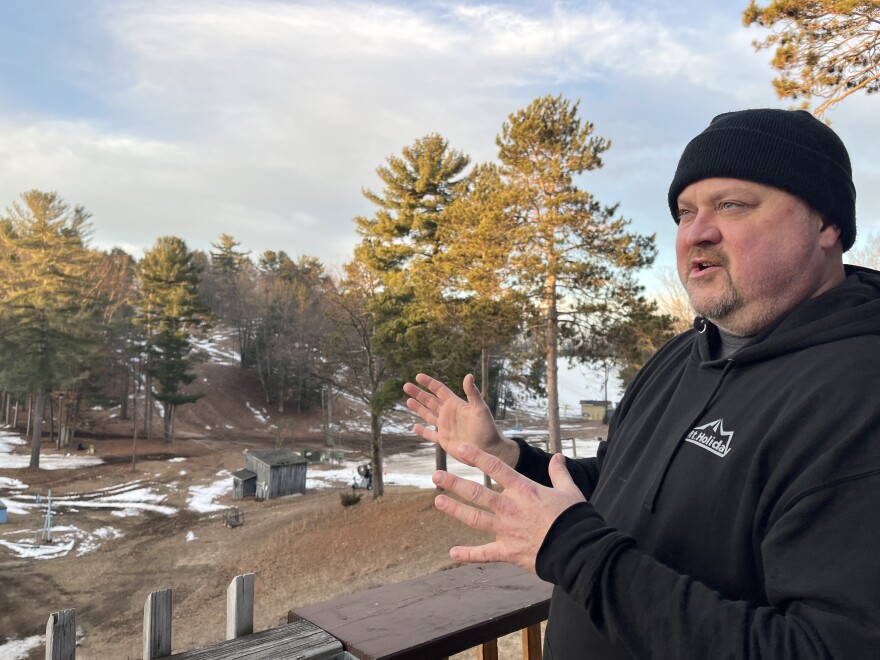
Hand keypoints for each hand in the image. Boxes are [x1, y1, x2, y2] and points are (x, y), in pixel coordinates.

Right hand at [403, 373, 518, 466]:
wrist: (488, 449)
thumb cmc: (487, 428)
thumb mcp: (480, 408)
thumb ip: (472, 393)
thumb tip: (468, 375)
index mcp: (455, 404)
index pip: (439, 390)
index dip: (429, 383)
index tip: (418, 376)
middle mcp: (448, 414)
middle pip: (430, 400)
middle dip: (418, 393)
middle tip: (406, 386)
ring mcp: (445, 427)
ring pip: (428, 415)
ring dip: (418, 408)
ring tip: (407, 401)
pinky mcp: (444, 440)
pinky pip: (430, 435)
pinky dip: (422, 431)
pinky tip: (415, 426)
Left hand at [432, 443, 585, 573]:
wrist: (577, 550)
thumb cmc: (575, 519)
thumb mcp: (570, 491)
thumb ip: (560, 473)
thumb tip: (558, 457)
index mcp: (524, 490)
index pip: (495, 467)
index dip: (475, 456)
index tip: (458, 448)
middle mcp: (510, 508)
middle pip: (477, 493)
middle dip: (454, 483)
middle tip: (436, 476)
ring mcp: (506, 531)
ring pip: (474, 518)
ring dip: (455, 510)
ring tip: (438, 501)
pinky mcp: (507, 552)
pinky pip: (484, 554)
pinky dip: (468, 554)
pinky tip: (452, 553)